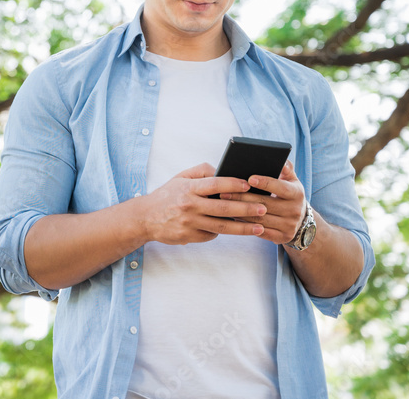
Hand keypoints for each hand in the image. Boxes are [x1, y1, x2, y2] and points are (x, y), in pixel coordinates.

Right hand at [140, 162, 268, 245]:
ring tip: (260, 227)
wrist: (145, 218)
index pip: (214, 184)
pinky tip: (236, 230)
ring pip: (221, 227)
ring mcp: (189, 223)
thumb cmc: (167, 195)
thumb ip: (201, 171)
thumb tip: (223, 170)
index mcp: (188, 188)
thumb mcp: (180, 177)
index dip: (233, 183)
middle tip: (263, 208)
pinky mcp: (189, 237)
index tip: (249, 185)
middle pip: (223, 208)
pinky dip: (223, 232)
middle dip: (246, 208)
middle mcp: (189, 206)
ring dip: (243, 228)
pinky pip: (211, 235)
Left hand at [219, 160, 305, 245]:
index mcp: (297, 194)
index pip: (280, 188)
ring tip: (225, 205)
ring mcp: (289, 226)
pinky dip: (246, 226)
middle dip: (243, 198)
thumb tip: (281, 160)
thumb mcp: (292, 180)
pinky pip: (261, 232)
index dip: (265, 183)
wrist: (301, 220)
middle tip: (225, 193)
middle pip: (265, 204)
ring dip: (240, 212)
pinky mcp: (282, 237)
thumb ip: (286, 168)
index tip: (249, 179)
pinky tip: (234, 218)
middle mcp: (295, 210)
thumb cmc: (289, 194)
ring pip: (260, 219)